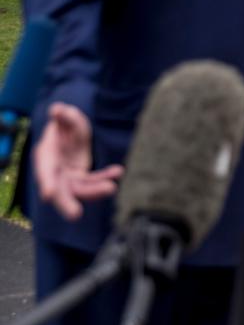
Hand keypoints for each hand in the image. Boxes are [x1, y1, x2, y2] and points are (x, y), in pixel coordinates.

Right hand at [33, 103, 123, 220]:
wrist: (72, 131)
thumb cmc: (65, 123)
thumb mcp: (66, 116)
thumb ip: (63, 115)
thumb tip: (57, 109)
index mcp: (46, 156)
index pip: (44, 172)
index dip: (46, 183)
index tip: (49, 195)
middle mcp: (55, 172)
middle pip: (59, 191)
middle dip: (66, 203)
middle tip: (75, 215)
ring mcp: (68, 177)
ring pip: (80, 190)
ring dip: (95, 190)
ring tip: (112, 187)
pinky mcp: (82, 178)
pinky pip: (94, 181)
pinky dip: (105, 178)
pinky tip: (118, 172)